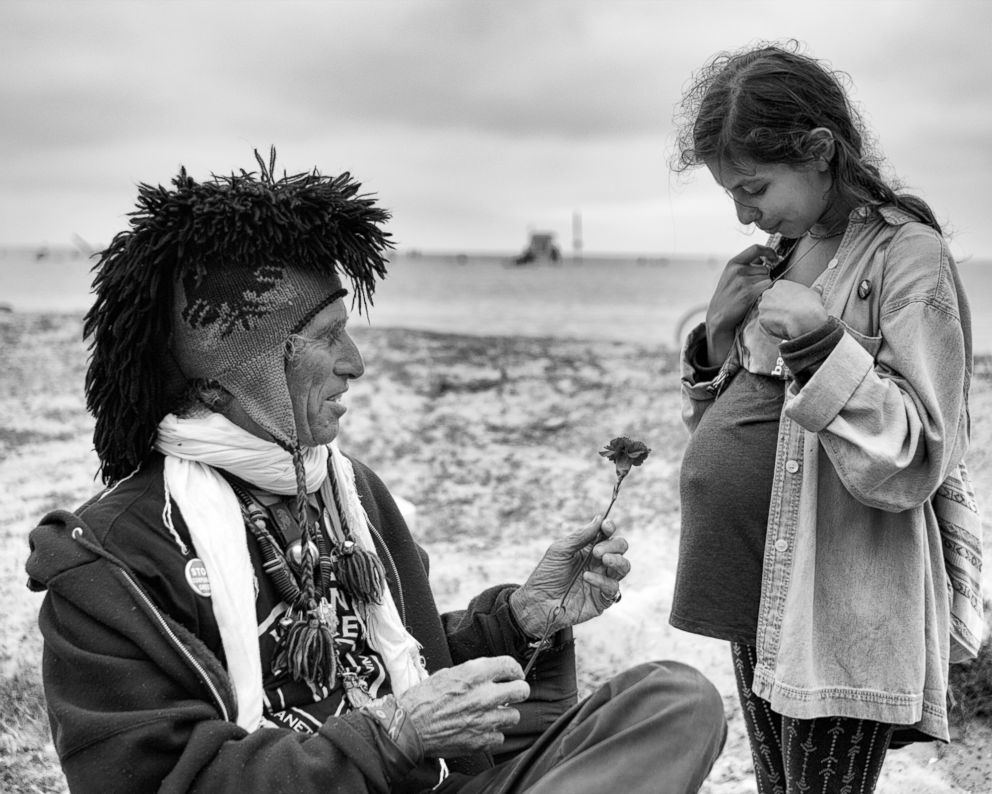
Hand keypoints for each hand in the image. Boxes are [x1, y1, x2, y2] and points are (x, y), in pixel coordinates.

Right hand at [397, 656, 529, 756]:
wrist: (409, 728)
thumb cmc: (421, 700)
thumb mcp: (446, 674)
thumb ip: (471, 673)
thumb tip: (486, 674)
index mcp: (473, 674)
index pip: (510, 666)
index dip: (515, 669)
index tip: (514, 674)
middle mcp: (483, 695)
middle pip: (521, 690)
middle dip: (518, 690)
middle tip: (511, 693)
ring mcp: (484, 720)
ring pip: (514, 716)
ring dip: (505, 714)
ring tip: (493, 713)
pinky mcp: (481, 740)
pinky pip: (500, 737)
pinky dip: (493, 734)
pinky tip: (482, 729)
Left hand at [509, 516, 629, 637]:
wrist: (538, 602)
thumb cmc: (546, 574)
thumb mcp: (560, 550)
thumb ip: (580, 536)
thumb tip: (599, 518)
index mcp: (589, 549)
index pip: (607, 535)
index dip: (609, 528)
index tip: (606, 526)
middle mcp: (599, 563)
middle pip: (620, 548)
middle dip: (614, 545)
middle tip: (596, 551)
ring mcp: (603, 580)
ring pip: (624, 567)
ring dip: (616, 561)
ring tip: (603, 560)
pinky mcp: (603, 599)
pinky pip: (613, 588)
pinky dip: (602, 581)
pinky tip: (587, 578)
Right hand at [705, 245, 777, 364]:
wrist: (718, 316)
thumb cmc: (727, 297)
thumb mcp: (731, 276)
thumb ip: (747, 265)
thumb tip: (767, 258)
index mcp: (733, 263)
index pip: (756, 249)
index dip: (769, 251)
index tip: (775, 258)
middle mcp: (738, 270)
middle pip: (765, 268)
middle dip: (764, 277)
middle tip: (752, 289)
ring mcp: (743, 281)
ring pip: (768, 279)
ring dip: (764, 287)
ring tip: (751, 295)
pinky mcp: (749, 293)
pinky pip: (767, 289)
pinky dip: (765, 294)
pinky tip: (754, 300)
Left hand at [756, 280, 827, 339]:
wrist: (804, 320)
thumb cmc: (810, 306)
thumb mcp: (815, 295)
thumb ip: (814, 290)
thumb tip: (818, 288)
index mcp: (780, 285)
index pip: (779, 292)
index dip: (785, 300)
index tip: (790, 306)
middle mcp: (768, 294)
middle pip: (770, 302)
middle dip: (777, 308)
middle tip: (787, 315)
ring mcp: (763, 307)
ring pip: (767, 313)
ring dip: (774, 318)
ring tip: (785, 323)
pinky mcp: (761, 319)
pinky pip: (765, 325)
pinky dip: (772, 328)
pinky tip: (782, 329)